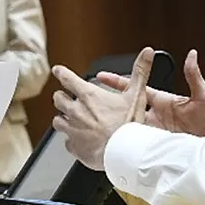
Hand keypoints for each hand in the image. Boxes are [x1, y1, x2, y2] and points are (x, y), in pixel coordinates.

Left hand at [51, 47, 153, 170]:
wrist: (123, 152)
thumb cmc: (128, 125)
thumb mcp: (136, 94)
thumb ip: (140, 72)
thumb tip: (147, 53)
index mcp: (89, 96)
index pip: (67, 78)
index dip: (61, 73)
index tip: (57, 71)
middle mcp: (76, 111)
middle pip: (58, 99)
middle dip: (61, 98)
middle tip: (64, 98)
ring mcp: (72, 129)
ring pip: (57, 121)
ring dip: (62, 119)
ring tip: (69, 121)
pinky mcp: (73, 146)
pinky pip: (67, 143)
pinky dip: (72, 141)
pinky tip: (80, 142)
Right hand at [95, 49, 204, 142]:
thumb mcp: (203, 96)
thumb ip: (194, 76)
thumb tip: (192, 55)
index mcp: (163, 101)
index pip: (137, 89)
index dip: (120, 82)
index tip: (102, 76)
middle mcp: (156, 115)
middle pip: (128, 107)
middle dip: (110, 103)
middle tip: (93, 99)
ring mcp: (155, 130)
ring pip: (130, 125)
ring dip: (116, 123)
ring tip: (99, 121)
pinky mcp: (156, 145)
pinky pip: (139, 142)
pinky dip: (127, 141)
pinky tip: (116, 141)